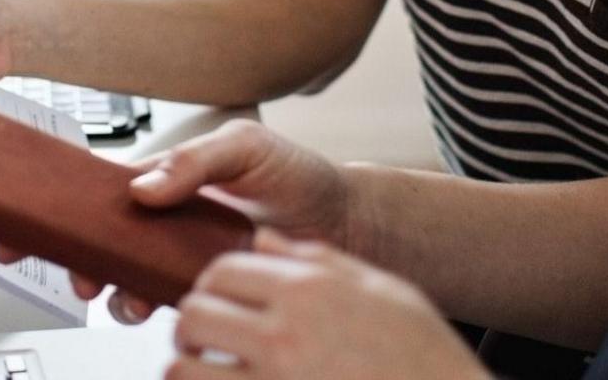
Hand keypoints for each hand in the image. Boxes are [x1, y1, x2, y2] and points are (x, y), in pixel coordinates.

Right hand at [0, 120, 354, 323]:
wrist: (340, 221)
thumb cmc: (294, 174)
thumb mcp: (244, 147)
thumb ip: (194, 162)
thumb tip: (144, 188)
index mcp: (163, 178)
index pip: (95, 192)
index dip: (55, 208)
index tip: (19, 225)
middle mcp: (162, 220)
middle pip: (97, 241)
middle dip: (73, 259)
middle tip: (73, 272)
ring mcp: (177, 256)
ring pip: (122, 278)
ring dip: (111, 290)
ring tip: (121, 293)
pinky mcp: (199, 287)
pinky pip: (158, 301)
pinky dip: (146, 307)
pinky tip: (154, 305)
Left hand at [168, 229, 485, 378]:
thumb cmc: (422, 355)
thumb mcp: (382, 290)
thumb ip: (318, 261)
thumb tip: (265, 241)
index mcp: (308, 292)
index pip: (223, 271)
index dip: (211, 284)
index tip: (216, 298)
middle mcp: (284, 335)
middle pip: (195, 315)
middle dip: (191, 326)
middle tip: (201, 338)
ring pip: (185, 370)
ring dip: (187, 369)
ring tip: (203, 372)